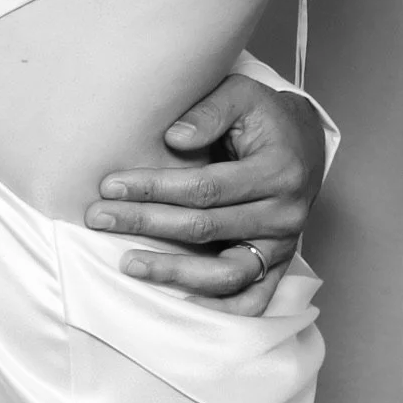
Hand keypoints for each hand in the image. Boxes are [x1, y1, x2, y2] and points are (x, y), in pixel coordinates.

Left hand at [86, 71, 325, 315]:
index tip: (111, 186)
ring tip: (128, 264)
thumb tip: (174, 138)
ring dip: (174, 272)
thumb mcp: (241, 94)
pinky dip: (216, 308)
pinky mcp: (278, 265)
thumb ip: (209, 111)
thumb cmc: (263, 117)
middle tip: (100, 218)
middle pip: (206, 228)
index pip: (206, 187)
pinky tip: (176, 301)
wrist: (303, 143)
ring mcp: (283, 245)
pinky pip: (251, 300)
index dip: (155, 188)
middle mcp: (285, 214)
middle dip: (147, 223)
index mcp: (278, 170)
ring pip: (227, 274)